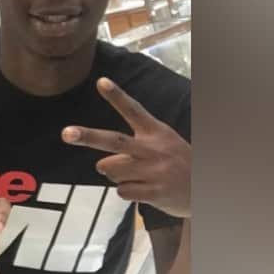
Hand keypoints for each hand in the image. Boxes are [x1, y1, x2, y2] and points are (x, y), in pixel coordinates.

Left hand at [62, 77, 190, 217]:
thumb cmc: (178, 164)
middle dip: (87, 136)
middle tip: (67, 133)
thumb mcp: (165, 143)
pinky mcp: (154, 192)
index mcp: (156, 132)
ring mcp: (153, 171)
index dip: (116, 96)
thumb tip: (101, 164)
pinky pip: (121, 191)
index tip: (100, 82)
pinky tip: (145, 189)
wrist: (206, 189)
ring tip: (138, 175)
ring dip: (116, 175)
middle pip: (113, 141)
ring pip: (111, 170)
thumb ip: (135, 146)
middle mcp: (153, 149)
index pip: (134, 110)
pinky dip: (127, 191)